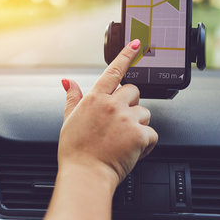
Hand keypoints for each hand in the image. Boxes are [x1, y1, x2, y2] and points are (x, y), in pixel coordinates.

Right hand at [59, 39, 157, 185]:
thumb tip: (68, 82)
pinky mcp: (139, 135)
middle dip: (131, 103)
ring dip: (139, 124)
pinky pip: (152, 133)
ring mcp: (127, 118)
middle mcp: (112, 104)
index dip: (126, 55)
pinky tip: (133, 150)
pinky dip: (146, 143)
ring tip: (124, 139)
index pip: (114, 70)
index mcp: (95, 98)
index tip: (136, 44)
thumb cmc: (75, 151)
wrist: (85, 174)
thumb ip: (73, 98)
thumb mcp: (69, 120)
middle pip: (134, 91)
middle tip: (121, 121)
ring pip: (145, 112)